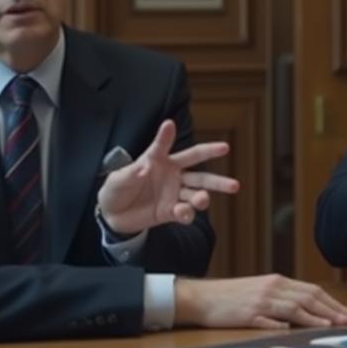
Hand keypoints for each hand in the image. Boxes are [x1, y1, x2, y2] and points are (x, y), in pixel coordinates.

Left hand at [96, 119, 239, 234]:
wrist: (113, 214)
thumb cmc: (117, 189)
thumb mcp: (119, 178)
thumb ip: (132, 172)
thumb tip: (145, 168)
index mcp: (160, 161)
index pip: (174, 148)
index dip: (183, 140)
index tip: (191, 133)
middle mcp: (173, 176)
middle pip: (200, 174)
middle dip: (217, 176)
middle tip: (234, 181)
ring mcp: (173, 195)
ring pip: (197, 194)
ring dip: (203, 197)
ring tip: (203, 199)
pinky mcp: (170, 212)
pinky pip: (184, 212)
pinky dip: (186, 213)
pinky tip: (183, 212)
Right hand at [173, 275, 346, 328]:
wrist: (201, 297)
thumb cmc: (230, 297)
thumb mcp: (260, 292)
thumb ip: (281, 300)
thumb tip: (305, 313)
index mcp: (277, 282)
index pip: (311, 291)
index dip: (332, 302)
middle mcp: (272, 288)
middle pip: (308, 297)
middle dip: (332, 310)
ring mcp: (261, 301)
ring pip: (294, 307)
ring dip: (315, 317)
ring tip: (332, 325)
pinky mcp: (248, 314)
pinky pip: (269, 319)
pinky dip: (283, 324)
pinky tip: (295, 330)